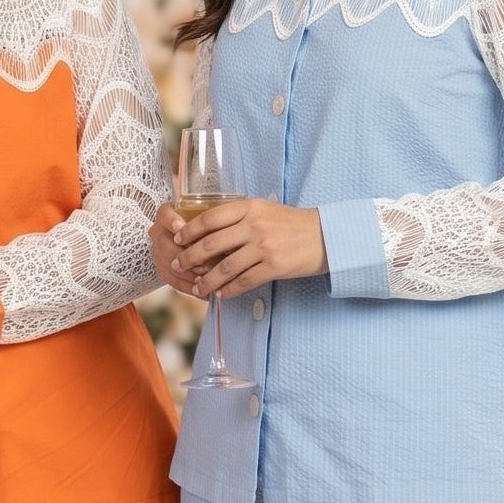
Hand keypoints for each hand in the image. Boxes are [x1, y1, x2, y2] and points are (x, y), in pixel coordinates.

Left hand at [152, 198, 326, 298]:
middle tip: (178, 265)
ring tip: (197, 288)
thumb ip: (240, 216)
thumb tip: (209, 229)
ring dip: (207, 281)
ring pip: (225, 267)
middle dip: (189, 257)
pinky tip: (221, 295)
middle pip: (212, 244)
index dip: (189, 230)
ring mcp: (264, 247)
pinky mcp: (273, 267)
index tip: (177, 239)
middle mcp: (254, 226)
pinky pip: (244, 281)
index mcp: (249, 207)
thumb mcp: (265, 209)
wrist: (326, 236)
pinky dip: (229, 290)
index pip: (210, 218)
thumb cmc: (292, 223)